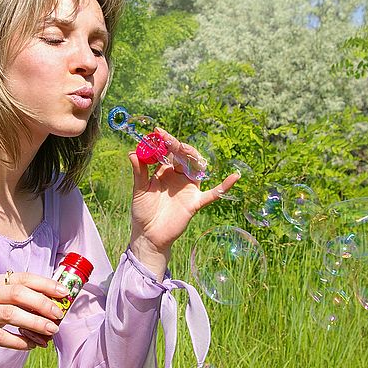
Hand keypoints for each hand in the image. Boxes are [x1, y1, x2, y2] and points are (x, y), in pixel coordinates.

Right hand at [0, 272, 67, 357]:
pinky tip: (31, 344)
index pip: (23, 278)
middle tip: (58, 315)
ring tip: (50, 331)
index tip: (64, 292)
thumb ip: (20, 298)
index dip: (45, 284)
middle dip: (42, 303)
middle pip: (18, 294)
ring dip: (34, 323)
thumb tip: (54, 304)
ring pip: (11, 315)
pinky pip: (0, 337)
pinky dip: (19, 341)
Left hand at [128, 128, 239, 275]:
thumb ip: (139, 172)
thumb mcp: (139, 189)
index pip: (168, 152)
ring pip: (198, 168)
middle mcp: (179, 177)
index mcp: (164, 171)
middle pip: (184, 156)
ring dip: (193, 157)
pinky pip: (213, 194)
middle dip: (177, 146)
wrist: (148, 236)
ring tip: (184, 149)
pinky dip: (225, 186)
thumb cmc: (143, 212)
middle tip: (167, 139)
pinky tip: (235, 176)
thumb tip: (133, 152)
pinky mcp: (195, 202)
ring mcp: (188, 189)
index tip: (158, 132)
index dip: (164, 142)